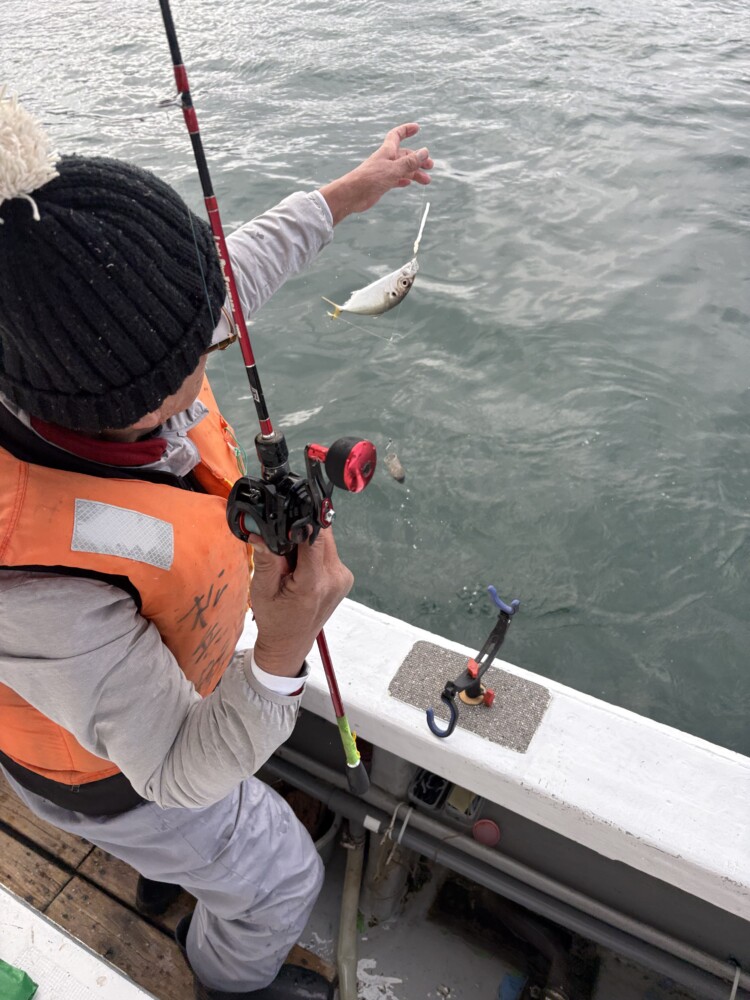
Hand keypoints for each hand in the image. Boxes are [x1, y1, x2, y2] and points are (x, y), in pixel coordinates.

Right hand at [249, 530, 353, 674]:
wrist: (290, 643)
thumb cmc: (275, 619)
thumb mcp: (262, 590)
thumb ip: (265, 560)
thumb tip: (259, 534)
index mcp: (313, 583)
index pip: (314, 538)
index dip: (301, 523)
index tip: (287, 515)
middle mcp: (334, 579)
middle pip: (324, 536)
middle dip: (303, 532)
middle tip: (284, 544)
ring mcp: (343, 579)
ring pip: (328, 542)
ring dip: (310, 542)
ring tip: (292, 559)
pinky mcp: (345, 578)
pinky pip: (330, 553)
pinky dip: (316, 552)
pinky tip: (303, 566)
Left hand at [320, 123, 433, 225]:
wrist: (352, 195)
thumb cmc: (371, 179)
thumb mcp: (394, 169)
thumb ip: (410, 162)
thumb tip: (425, 151)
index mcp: (387, 151)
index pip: (397, 135)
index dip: (407, 130)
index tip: (417, 128)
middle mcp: (386, 160)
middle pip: (405, 156)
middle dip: (418, 159)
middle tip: (430, 166)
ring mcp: (384, 172)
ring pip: (403, 170)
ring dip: (415, 173)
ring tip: (427, 181)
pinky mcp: (381, 184)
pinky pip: (395, 180)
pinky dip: (403, 180)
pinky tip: (408, 183)